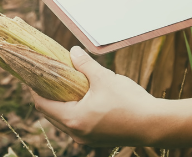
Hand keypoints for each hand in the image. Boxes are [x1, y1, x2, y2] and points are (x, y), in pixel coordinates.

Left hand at [30, 47, 159, 146]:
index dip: (35, 88)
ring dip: (61, 103)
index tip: (35, 73)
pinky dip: (73, 111)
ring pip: (63, 120)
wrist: (156, 125)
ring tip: (66, 85)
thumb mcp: (104, 78)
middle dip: (48, 94)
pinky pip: (76, 125)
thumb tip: (72, 51)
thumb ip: (85, 65)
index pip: (42, 104)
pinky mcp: (96, 139)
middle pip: (50, 113)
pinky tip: (82, 97)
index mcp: (73, 119)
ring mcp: (86, 139)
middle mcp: (76, 133)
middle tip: (50, 76)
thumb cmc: (130, 103)